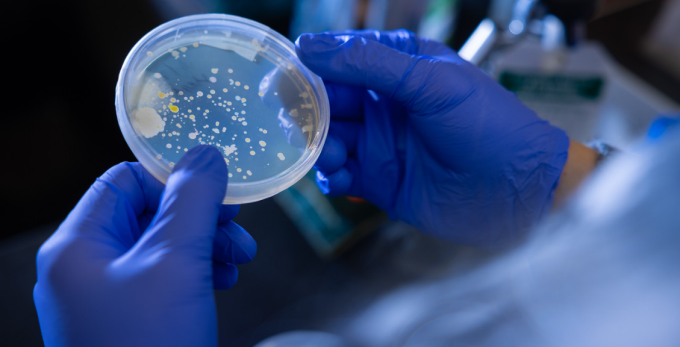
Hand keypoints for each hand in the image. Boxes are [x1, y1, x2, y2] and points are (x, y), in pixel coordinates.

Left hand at [34, 146, 255, 346]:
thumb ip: (192, 200)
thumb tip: (206, 154)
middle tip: (240, 230)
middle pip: (146, 215)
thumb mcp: (176, 262)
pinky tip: (223, 283)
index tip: (218, 191)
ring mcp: (104, 298)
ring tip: (240, 261)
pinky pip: (162, 280)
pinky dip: (195, 274)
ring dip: (205, 246)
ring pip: (160, 248)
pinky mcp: (126, 322)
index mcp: (77, 246)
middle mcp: (84, 268)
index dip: (173, 180)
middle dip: (200, 218)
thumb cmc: (149, 345)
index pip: (123, 181)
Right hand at [296, 30, 569, 246]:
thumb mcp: (432, 83)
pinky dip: (330, 176)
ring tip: (330, 151)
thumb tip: (312, 46)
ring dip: (318, 144)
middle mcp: (385, 105)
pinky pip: (339, 176)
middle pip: (327, 100)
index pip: (343, 58)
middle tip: (287, 116)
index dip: (312, 64)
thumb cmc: (490, 127)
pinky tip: (339, 176)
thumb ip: (372, 64)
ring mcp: (380, 144)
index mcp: (400, 69)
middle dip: (306, 109)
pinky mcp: (380, 181)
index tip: (283, 71)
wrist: (519, 191)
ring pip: (327, 138)